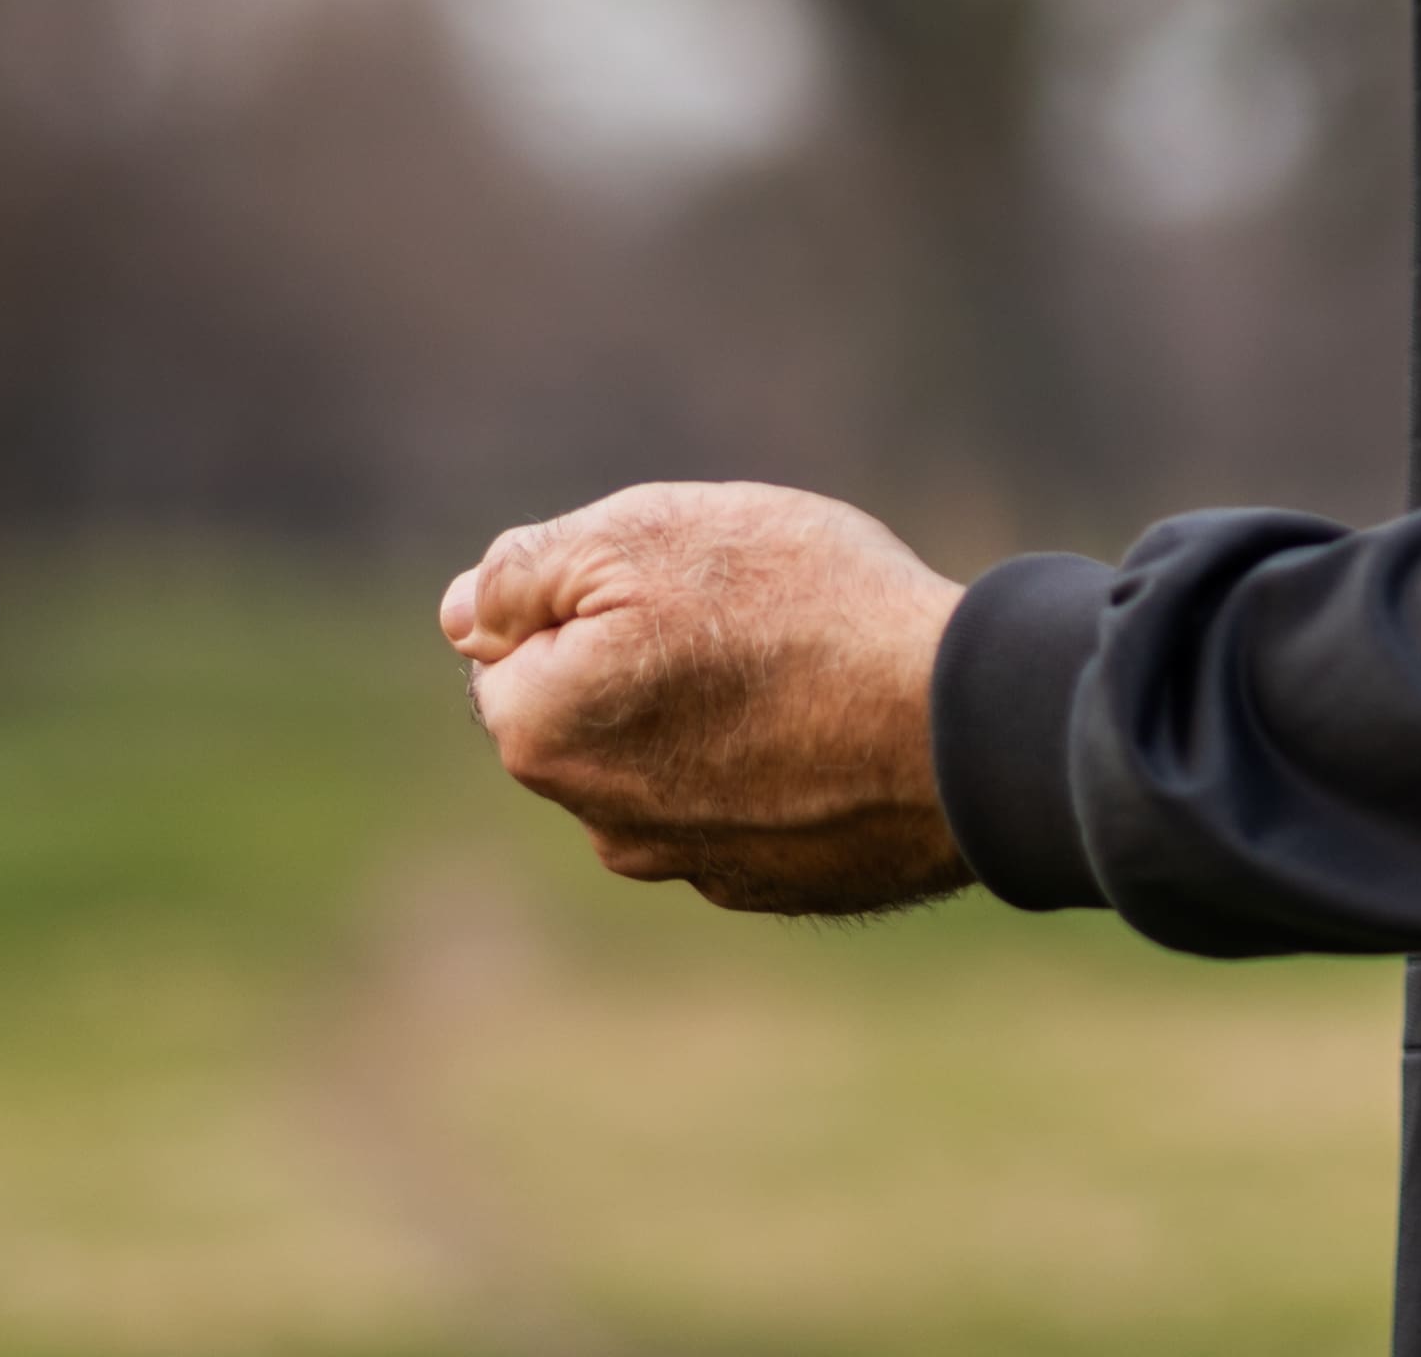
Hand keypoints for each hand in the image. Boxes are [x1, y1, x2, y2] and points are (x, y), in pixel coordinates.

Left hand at [439, 481, 974, 912]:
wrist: (958, 726)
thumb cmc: (802, 610)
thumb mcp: (646, 534)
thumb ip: (527, 571)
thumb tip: (462, 614)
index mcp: (543, 734)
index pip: (514, 645)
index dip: (590, 594)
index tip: (677, 583)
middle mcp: (599, 824)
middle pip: (589, 709)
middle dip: (639, 659)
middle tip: (741, 614)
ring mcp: (688, 865)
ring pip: (666, 760)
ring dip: (706, 714)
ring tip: (797, 666)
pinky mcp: (770, 885)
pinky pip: (742, 805)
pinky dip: (770, 764)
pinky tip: (830, 724)